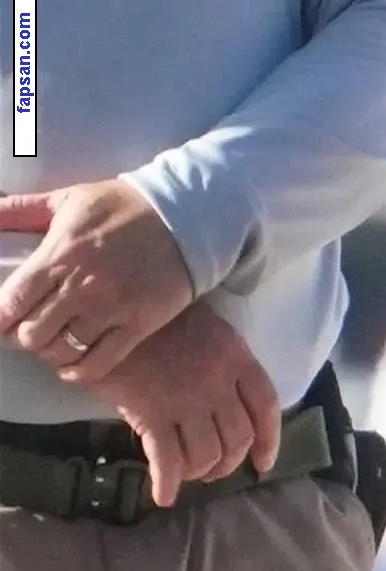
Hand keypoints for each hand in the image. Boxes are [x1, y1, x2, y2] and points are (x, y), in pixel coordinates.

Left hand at [0, 179, 192, 380]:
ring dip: (51, 352)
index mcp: (60, 255)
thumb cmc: (122, 208)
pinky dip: (79, 371)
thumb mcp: (66, 199)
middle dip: (24, 336)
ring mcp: (111, 311)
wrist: (181, 222)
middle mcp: (82, 287)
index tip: (0, 320)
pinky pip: (100, 362)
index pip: (15, 299)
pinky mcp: (137, 326)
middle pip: (35, 332)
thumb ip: (22, 210)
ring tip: (51, 344)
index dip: (1, 316)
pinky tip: (71, 368)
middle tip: (27, 330)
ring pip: (65, 350)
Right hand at [80, 303, 281, 506]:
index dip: (268, 441)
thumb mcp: (203, 327)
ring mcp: (185, 399)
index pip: (265, 407)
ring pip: (208, 454)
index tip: (262, 463)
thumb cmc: (154, 316)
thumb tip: (230, 405)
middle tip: (213, 469)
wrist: (105, 304)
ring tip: (189, 473)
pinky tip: (163, 495)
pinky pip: (167, 460)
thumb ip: (223, 362)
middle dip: (229, 462)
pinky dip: (167, 483)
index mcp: (235, 356)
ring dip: (201, 472)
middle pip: (238, 438)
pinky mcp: (151, 412)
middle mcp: (217, 381)